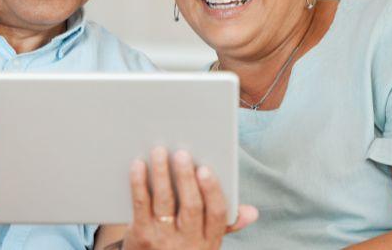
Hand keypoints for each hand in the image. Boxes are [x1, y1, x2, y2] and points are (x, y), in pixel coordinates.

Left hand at [123, 147, 257, 249]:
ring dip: (162, 174)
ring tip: (159, 151)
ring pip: (164, 202)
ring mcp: (164, 240)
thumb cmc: (182, 247)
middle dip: (186, 178)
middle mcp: (189, 242)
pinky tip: (138, 164)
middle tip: (181, 153)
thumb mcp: (206, 241)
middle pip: (191, 207)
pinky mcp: (141, 236)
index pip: (217, 214)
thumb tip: (253, 212)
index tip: (205, 168)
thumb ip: (227, 223)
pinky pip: (140, 205)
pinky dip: (139, 183)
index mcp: (210, 240)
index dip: (212, 190)